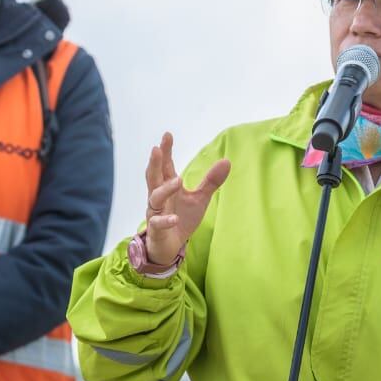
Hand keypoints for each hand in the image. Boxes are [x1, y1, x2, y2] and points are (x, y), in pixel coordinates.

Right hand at [143, 132, 230, 266]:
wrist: (171, 246)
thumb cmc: (182, 217)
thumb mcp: (200, 199)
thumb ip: (211, 181)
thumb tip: (227, 160)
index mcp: (168, 186)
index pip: (166, 165)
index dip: (166, 151)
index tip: (167, 135)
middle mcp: (158, 196)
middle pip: (154, 176)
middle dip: (155, 162)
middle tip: (156, 148)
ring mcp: (155, 212)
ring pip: (154, 197)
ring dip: (165, 189)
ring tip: (178, 181)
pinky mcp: (156, 229)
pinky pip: (158, 223)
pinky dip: (165, 220)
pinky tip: (174, 218)